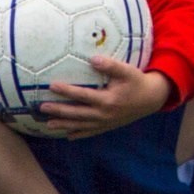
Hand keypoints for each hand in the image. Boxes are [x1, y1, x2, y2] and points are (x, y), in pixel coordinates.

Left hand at [35, 56, 172, 139]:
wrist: (151, 99)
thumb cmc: (137, 82)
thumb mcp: (127, 71)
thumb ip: (110, 65)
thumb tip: (92, 58)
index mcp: (108, 100)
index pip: (82, 95)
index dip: (66, 91)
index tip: (52, 85)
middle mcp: (104, 114)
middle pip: (77, 114)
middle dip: (59, 111)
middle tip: (42, 108)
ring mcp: (105, 122)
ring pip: (80, 125)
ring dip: (64, 125)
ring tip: (48, 125)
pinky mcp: (107, 126)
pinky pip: (90, 132)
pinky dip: (78, 134)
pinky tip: (67, 135)